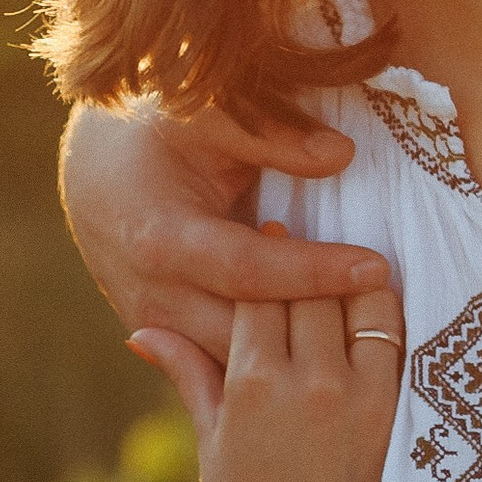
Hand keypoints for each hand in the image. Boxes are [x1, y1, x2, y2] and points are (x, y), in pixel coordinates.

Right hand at [63, 95, 390, 364]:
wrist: (96, 173)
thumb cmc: (157, 136)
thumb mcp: (207, 117)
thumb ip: (269, 134)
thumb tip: (339, 156)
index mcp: (162, 240)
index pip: (252, 272)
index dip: (316, 272)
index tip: (377, 267)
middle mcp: (154, 296)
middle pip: (247, 334)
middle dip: (316, 331)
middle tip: (384, 314)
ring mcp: (157, 327)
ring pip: (235, 363)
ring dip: (297, 356)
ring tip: (366, 336)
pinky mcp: (167, 340)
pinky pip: (224, 364)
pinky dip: (273, 363)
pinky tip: (327, 357)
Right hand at [132, 246, 404, 481]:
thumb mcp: (213, 452)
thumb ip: (190, 379)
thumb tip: (141, 332)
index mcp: (251, 386)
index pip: (258, 290)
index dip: (261, 255)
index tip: (265, 227)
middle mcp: (307, 380)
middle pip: (310, 285)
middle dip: (306, 255)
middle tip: (309, 230)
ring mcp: (360, 394)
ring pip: (361, 299)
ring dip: (352, 276)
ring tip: (345, 262)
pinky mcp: (400, 410)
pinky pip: (398, 335)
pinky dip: (387, 312)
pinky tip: (380, 302)